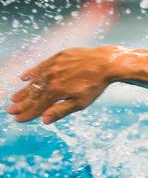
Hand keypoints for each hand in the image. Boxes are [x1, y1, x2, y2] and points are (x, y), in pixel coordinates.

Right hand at [6, 46, 120, 123]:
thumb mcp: (80, 102)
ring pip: (34, 81)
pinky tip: (24, 78)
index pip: (37, 106)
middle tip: (11, 111)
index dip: (27, 114)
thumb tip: (43, 120)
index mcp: (55, 91)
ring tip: (14, 98)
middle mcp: (50, 78)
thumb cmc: (95, 85)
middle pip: (33, 94)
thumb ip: (60, 111)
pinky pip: (41, 66)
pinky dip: (32, 73)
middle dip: (22, 104)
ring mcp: (53, 66)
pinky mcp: (58, 57)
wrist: (106, 63)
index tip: (17, 119)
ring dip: (24, 90)